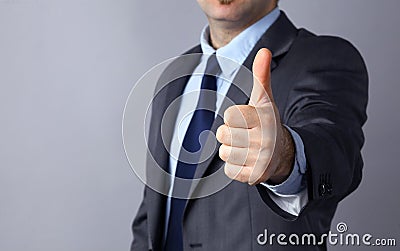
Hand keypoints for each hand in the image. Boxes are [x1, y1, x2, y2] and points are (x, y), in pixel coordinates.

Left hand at [216, 48, 294, 184]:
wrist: (283, 154)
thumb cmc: (267, 123)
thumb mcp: (265, 100)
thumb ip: (261, 76)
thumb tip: (264, 50)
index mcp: (264, 118)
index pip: (229, 115)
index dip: (234, 117)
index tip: (246, 120)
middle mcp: (264, 139)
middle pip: (223, 134)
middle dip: (230, 134)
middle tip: (246, 135)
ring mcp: (259, 160)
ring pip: (224, 153)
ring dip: (231, 151)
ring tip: (247, 149)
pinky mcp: (254, 176)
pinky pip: (228, 170)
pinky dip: (234, 167)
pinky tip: (247, 162)